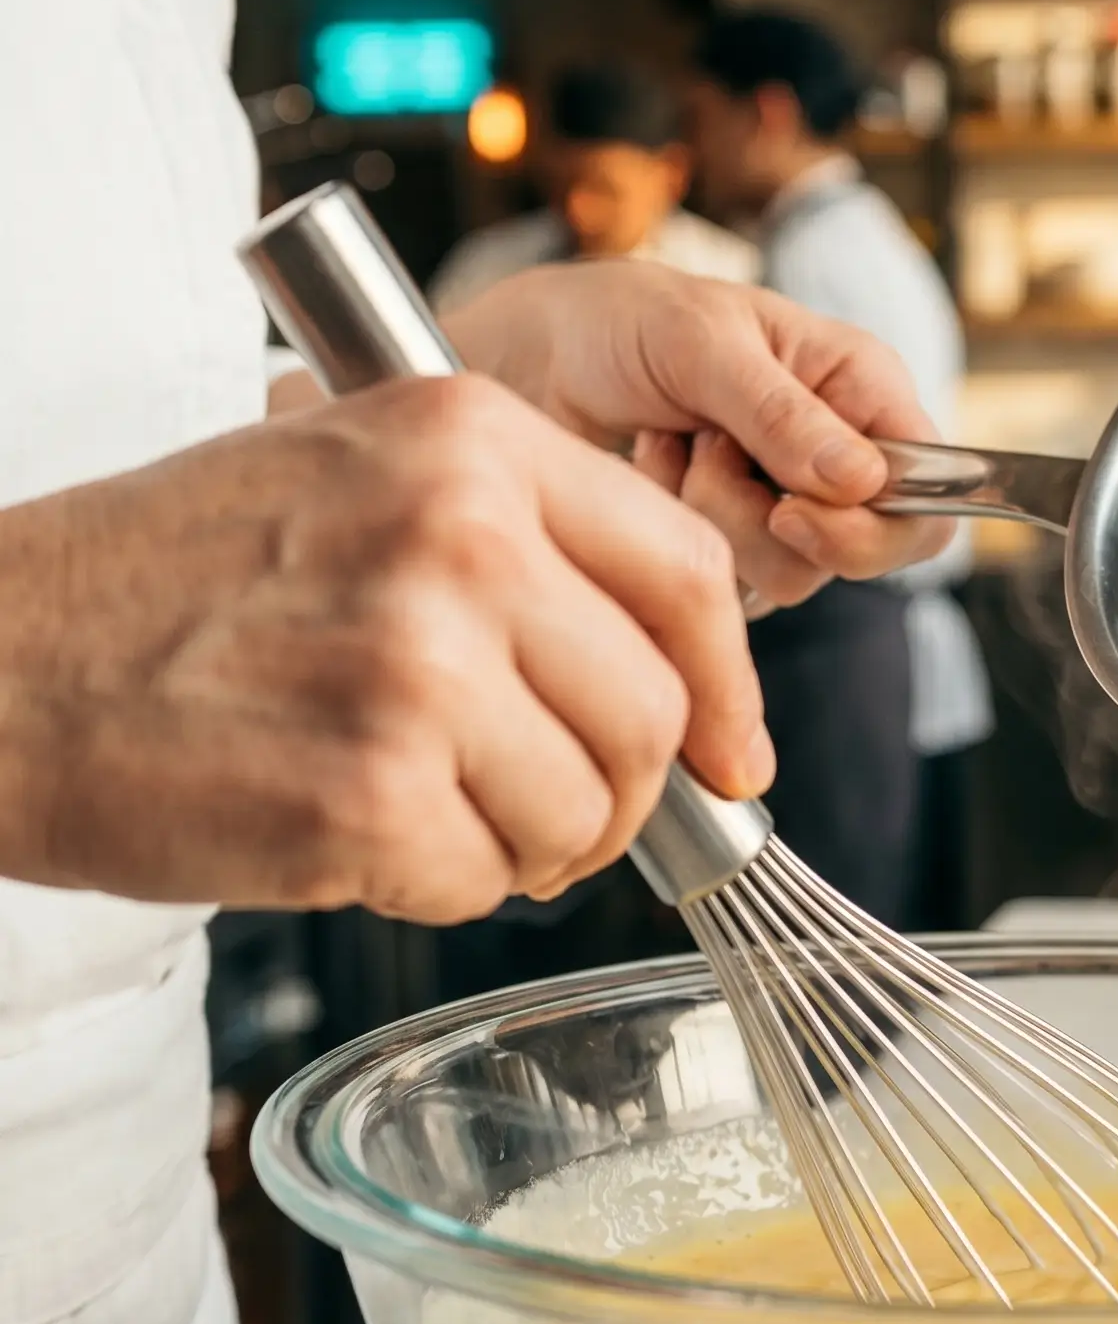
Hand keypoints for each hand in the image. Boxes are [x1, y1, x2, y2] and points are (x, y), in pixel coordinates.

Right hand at [0, 378, 772, 922]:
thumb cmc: (173, 582)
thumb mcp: (359, 480)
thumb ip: (529, 552)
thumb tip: (691, 695)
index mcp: (472, 439)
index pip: (687, 572)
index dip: (729, 687)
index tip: (737, 759)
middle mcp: (461, 534)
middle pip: (653, 710)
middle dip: (624, 794)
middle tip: (557, 817)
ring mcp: (415, 663)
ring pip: (586, 809)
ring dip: (527, 846)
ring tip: (428, 812)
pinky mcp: (363, 790)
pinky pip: (485, 879)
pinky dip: (438, 885)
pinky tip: (358, 838)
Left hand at [444, 264, 954, 610]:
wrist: (528, 358)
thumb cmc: (620, 320)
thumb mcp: (699, 343)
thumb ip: (782, 413)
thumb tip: (866, 481)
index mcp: (860, 387)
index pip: (931, 488)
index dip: (878, 523)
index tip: (793, 508)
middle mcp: (837, 453)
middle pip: (868, 549)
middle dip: (774, 522)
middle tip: (707, 457)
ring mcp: (788, 507)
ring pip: (793, 575)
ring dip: (713, 516)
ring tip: (668, 444)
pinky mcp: (733, 548)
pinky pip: (733, 586)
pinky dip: (679, 533)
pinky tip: (652, 472)